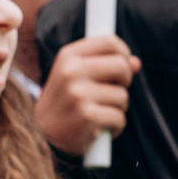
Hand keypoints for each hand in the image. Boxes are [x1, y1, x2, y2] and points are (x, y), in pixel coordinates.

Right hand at [34, 35, 138, 155]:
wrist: (41, 136)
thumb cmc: (64, 103)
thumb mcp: (76, 77)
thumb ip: (106, 66)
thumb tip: (136, 63)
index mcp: (68, 56)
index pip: (109, 42)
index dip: (123, 54)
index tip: (123, 66)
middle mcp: (72, 71)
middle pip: (121, 66)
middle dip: (124, 82)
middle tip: (112, 94)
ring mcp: (78, 93)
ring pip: (122, 96)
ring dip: (117, 109)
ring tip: (99, 114)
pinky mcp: (86, 116)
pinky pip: (119, 118)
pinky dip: (115, 127)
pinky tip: (100, 129)